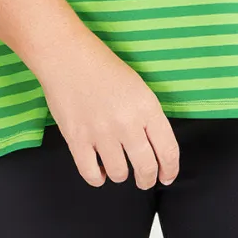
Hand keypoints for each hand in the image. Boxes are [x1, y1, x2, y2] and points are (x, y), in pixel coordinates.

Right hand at [33, 26, 180, 188]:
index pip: (168, 151)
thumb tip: (155, 148)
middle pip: (146, 168)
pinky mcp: (77, 139)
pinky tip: (99, 169)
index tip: (166, 177)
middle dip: (147, 180)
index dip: (170, 170)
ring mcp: (101, 133)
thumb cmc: (102, 68)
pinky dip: (98, 177)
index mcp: (147, 107)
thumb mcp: (138, 88)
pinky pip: (91, 174)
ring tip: (117, 167)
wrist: (67, 57)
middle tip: (144, 180)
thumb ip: (148, 117)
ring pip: (120, 174)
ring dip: (121, 175)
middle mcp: (127, 123)